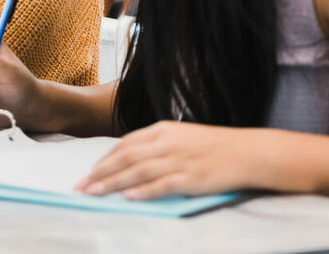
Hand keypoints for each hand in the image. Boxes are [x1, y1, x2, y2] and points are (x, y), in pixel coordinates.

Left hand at [74, 121, 252, 199]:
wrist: (248, 151)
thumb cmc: (215, 146)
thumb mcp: (182, 137)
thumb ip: (157, 145)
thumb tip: (131, 159)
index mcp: (164, 130)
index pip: (125, 144)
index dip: (104, 159)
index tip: (88, 172)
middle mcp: (168, 143)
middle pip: (125, 157)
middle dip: (99, 173)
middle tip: (80, 186)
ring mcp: (179, 160)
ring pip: (138, 171)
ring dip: (112, 182)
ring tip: (94, 192)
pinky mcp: (192, 177)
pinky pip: (163, 184)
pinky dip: (144, 191)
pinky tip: (129, 197)